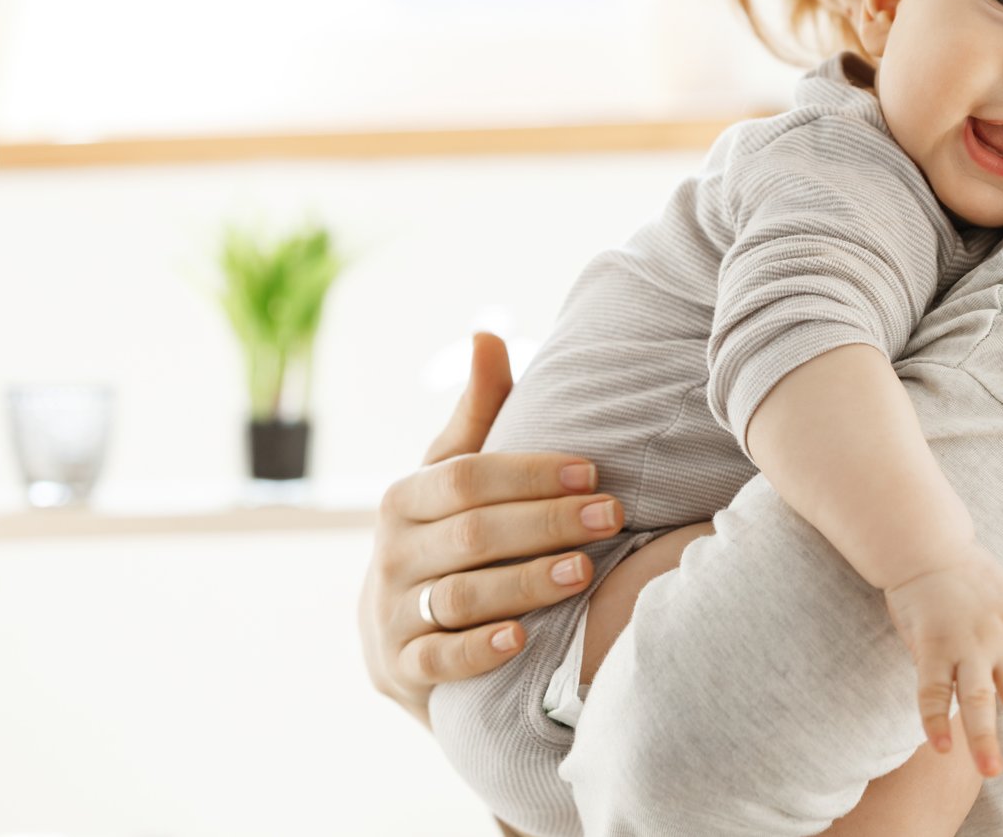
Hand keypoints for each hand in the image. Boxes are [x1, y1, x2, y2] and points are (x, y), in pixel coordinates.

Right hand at [356, 332, 628, 726]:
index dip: (532, 473)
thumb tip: (487, 333)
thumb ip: (478, 414)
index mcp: (405, 498)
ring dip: (524, 582)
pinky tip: (523, 638)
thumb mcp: (454, 476)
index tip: (594, 472)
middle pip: (471, 533)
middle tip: (610, 517)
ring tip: (584, 571)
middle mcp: (391, 553)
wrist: (399, 635)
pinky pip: (438, 661)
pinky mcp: (401, 670)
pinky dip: (479, 650)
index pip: (468, 477)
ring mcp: (393, 614)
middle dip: (545, 522)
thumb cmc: (447, 536)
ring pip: (460, 596)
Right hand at [882, 541, 1002, 778]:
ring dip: (982, 736)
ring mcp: (964, 645)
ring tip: (991, 771)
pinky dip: (934, 719)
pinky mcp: (931, 646)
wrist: (927, 548)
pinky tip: (941, 746)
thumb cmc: (971, 576)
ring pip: (976, 697)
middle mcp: (999, 640)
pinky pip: (932, 689)